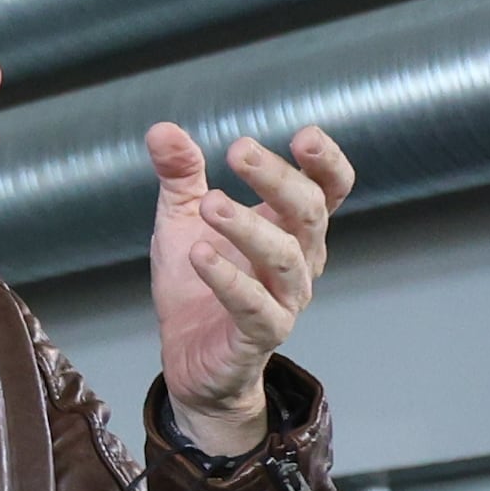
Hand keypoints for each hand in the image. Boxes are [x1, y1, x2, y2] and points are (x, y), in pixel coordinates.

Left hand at [150, 122, 347, 456]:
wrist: (190, 361)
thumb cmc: (197, 286)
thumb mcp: (182, 221)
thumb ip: (180, 176)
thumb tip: (162, 130)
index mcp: (290, 228)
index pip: (327, 190)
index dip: (327, 163)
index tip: (304, 136)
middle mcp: (300, 261)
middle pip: (308, 213)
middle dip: (277, 178)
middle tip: (239, 150)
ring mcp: (285, 299)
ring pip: (283, 257)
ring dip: (248, 227)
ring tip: (209, 205)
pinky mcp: (260, 334)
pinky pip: (254, 306)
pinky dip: (227, 280)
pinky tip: (198, 256)